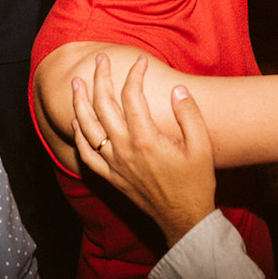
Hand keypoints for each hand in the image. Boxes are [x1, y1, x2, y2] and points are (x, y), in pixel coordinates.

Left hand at [71, 55, 215, 245]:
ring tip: (76, 83)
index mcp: (145, 138)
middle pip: (104, 105)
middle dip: (101, 78)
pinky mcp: (111, 177)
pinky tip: (75, 122)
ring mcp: (114, 164)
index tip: (141, 61)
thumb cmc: (196, 182)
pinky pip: (87, 155)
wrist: (185, 218)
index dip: (135, 73)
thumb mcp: (202, 145)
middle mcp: (124, 149)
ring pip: (88, 127)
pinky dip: (78, 136)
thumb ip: (189, 114)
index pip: (132, 95)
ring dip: (80, 103)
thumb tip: (177, 89)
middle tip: (100, 60)